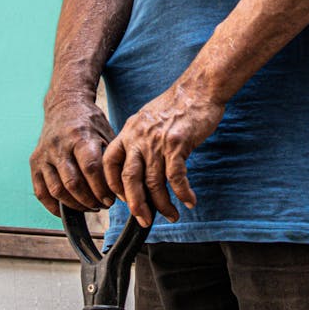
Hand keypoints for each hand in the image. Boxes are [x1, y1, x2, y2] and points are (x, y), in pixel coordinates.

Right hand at [30, 91, 116, 216]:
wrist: (64, 105)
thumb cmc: (90, 123)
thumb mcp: (106, 133)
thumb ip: (110, 159)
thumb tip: (121, 189)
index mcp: (80, 136)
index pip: (90, 168)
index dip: (101, 189)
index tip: (110, 200)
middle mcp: (59, 145)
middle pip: (73, 182)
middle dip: (90, 200)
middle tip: (102, 205)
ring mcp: (44, 154)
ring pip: (57, 189)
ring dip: (75, 204)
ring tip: (89, 207)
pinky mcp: (34, 162)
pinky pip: (41, 192)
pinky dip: (53, 206)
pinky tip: (68, 211)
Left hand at [102, 79, 223, 226]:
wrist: (198, 89)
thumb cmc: (176, 106)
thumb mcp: (147, 119)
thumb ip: (139, 139)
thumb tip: (137, 165)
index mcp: (129, 132)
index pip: (110, 163)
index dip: (112, 185)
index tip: (122, 200)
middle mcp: (139, 137)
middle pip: (128, 179)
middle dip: (135, 205)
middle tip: (143, 220)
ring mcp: (157, 141)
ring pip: (153, 182)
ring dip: (162, 204)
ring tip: (171, 215)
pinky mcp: (177, 144)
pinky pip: (176, 177)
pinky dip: (182, 192)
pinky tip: (189, 201)